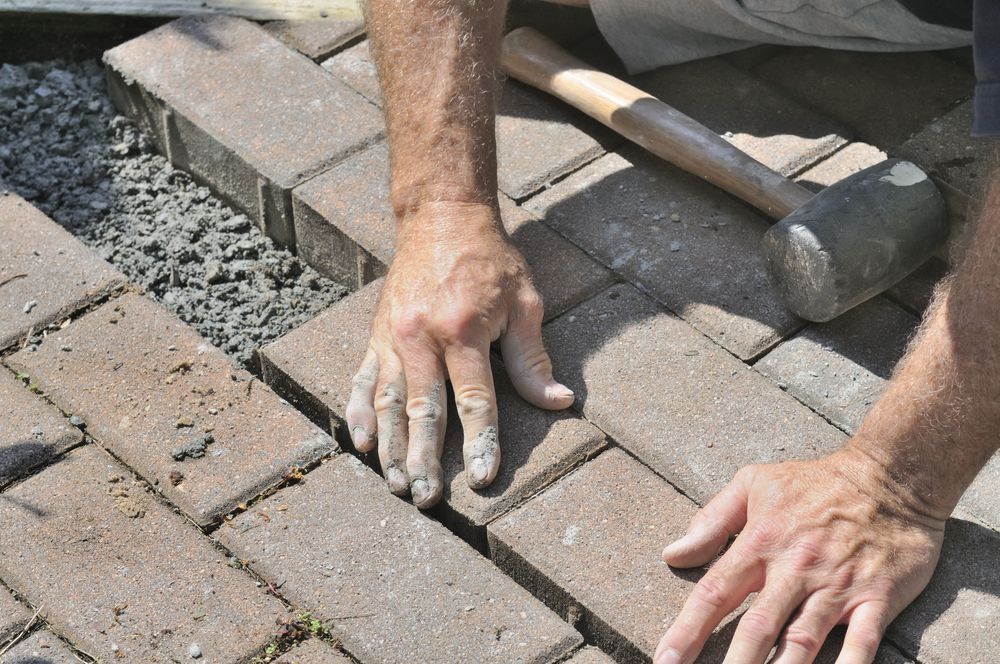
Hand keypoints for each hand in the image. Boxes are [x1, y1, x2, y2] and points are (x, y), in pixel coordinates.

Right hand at [345, 201, 573, 507]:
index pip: (475, 400)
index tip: (481, 478)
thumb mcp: (525, 301)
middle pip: (424, 411)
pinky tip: (362, 444)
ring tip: (397, 485)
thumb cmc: (490, 260)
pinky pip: (364, 380)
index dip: (480, 442)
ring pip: (389, 403)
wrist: (441, 216)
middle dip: (424, 459)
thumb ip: (534, 357)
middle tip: (428, 498)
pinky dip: (360, 413)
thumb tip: (559, 402)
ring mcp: (393, 337)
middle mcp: (422, 337)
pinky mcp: (377, 335)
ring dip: (391, 448)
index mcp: (464, 329)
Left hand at [654, 448, 945, 663]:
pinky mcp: (877, 598)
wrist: (890, 475)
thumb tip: (672, 554)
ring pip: (803, 641)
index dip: (687, 630)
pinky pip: (862, 643)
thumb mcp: (753, 484)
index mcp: (760, 542)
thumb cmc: (814, 483)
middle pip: (756, 626)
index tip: (664, 660)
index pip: (715, 592)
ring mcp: (837, 586)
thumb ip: (711, 521)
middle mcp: (795, 568)